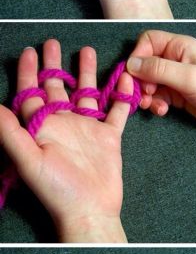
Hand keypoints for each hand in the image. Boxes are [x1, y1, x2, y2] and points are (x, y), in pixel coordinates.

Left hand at [0, 39, 132, 242]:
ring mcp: (86, 130)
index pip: (32, 93)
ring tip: (87, 51)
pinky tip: (125, 79)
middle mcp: (63, 125)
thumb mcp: (28, 159)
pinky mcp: (108, 138)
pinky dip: (121, 96)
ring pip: (86, 94)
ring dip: (86, 73)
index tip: (29, 52)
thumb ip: (10, 131)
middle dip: (54, 66)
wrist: (89, 210)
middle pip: (56, 89)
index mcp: (43, 127)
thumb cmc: (56, 189)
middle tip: (53, 43)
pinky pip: (116, 112)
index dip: (28, 72)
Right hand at [127, 30, 195, 130]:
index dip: (138, 56)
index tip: (134, 75)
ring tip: (151, 105)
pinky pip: (158, 96)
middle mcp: (175, 59)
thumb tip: (130, 64)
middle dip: (140, 81)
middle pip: (145, 64)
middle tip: (144, 95)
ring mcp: (175, 77)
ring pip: (149, 82)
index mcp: (179, 46)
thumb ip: (158, 69)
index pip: (148, 41)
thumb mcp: (188, 77)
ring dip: (146, 95)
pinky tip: (162, 111)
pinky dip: (155, 104)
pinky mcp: (177, 94)